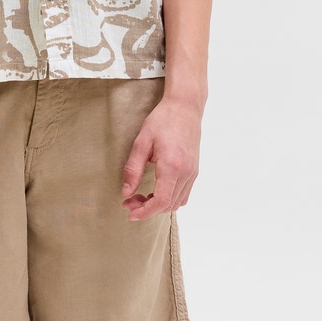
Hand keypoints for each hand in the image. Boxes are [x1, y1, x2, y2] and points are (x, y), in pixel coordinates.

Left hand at [120, 95, 200, 219]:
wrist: (185, 107)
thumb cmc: (162, 121)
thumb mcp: (141, 142)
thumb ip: (133, 169)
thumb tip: (126, 193)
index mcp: (172, 166)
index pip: (161, 200)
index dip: (145, 212)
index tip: (131, 213)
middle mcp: (186, 172)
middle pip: (168, 205)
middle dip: (148, 209)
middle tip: (129, 202)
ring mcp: (193, 172)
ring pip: (177, 202)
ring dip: (159, 205)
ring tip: (141, 197)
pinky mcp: (194, 170)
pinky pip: (184, 194)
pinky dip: (169, 199)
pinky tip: (156, 191)